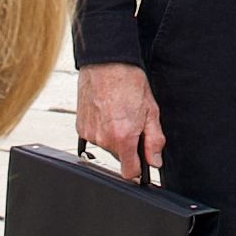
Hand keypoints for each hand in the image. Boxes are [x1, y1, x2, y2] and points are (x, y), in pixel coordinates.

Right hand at [74, 62, 164, 183]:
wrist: (106, 62)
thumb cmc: (128, 81)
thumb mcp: (151, 111)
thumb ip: (154, 141)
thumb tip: (155, 161)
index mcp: (123, 137)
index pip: (129, 172)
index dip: (138, 169)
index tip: (142, 163)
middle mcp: (104, 138)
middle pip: (120, 157)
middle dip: (128, 146)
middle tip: (134, 123)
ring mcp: (89, 133)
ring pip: (107, 146)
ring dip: (114, 136)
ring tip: (119, 113)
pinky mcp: (80, 126)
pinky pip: (95, 136)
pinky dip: (102, 129)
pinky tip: (107, 113)